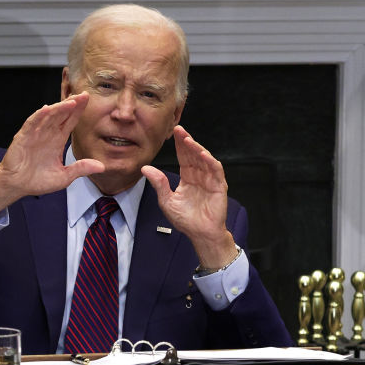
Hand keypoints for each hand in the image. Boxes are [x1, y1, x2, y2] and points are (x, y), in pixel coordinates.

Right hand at [0, 94, 104, 215]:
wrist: (17, 186)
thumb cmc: (37, 180)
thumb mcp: (64, 176)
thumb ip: (81, 169)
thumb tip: (102, 167)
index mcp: (57, 140)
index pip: (70, 121)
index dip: (78, 110)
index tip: (88, 99)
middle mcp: (47, 133)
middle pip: (61, 114)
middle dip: (72, 104)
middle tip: (84, 95)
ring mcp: (35, 134)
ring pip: (48, 116)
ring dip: (59, 108)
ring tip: (71, 102)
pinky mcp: (23, 138)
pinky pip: (32, 124)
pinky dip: (39, 116)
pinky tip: (47, 109)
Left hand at [142, 126, 237, 267]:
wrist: (200, 234)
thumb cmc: (186, 220)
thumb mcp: (167, 201)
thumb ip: (158, 184)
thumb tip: (145, 168)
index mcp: (188, 177)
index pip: (184, 157)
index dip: (179, 145)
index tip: (173, 132)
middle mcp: (200, 176)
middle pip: (194, 154)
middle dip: (187, 141)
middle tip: (179, 129)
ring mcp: (211, 179)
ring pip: (205, 159)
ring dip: (197, 148)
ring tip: (188, 140)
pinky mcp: (219, 186)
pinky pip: (216, 170)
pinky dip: (210, 161)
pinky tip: (203, 154)